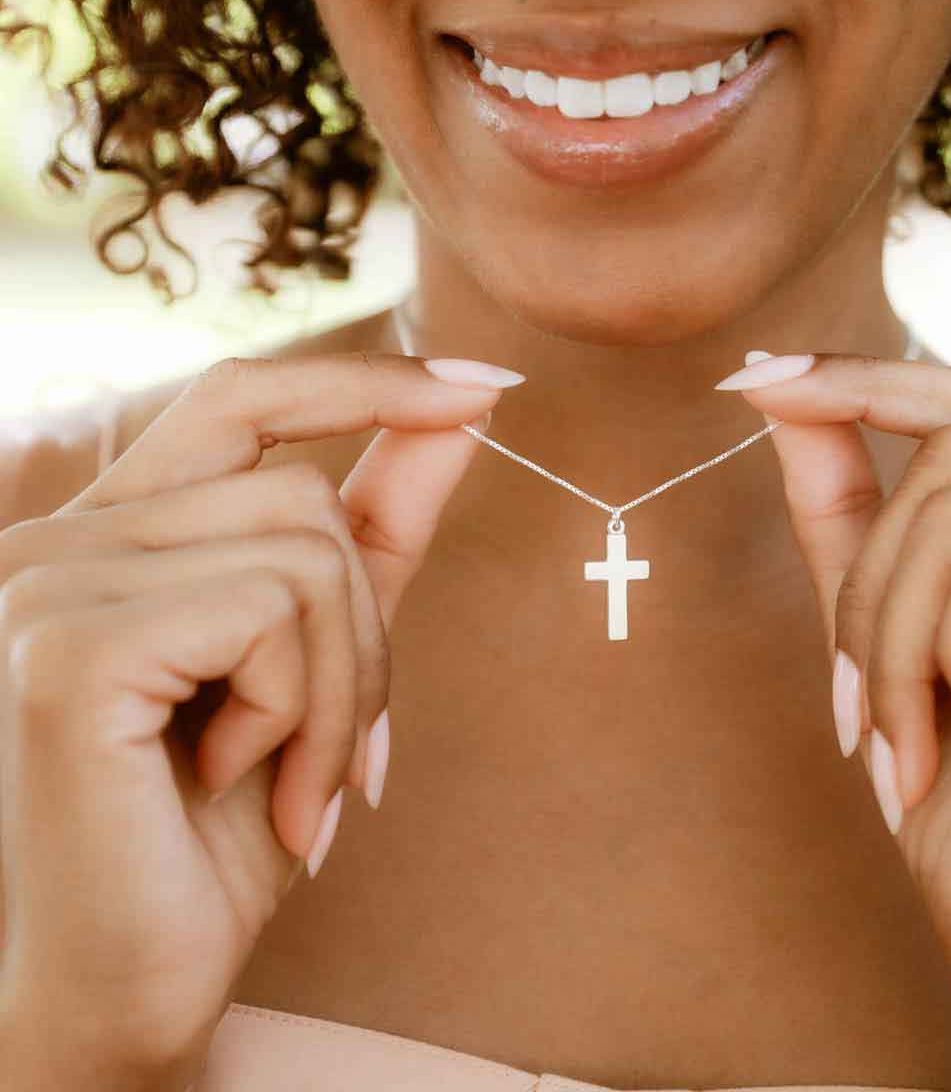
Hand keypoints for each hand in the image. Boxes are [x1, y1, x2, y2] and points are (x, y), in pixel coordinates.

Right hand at [0, 352, 518, 1089]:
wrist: (130, 985)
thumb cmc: (222, 827)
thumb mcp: (328, 656)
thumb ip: (383, 525)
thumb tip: (466, 411)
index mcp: (113, 536)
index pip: (242, 396)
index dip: (368, 379)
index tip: (487, 383)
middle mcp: (56, 541)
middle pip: (304, 492)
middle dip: (365, 631)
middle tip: (349, 749)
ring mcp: (48, 586)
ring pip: (307, 552)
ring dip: (343, 687)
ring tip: (300, 779)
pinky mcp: (71, 648)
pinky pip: (277, 612)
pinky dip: (307, 712)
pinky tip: (248, 784)